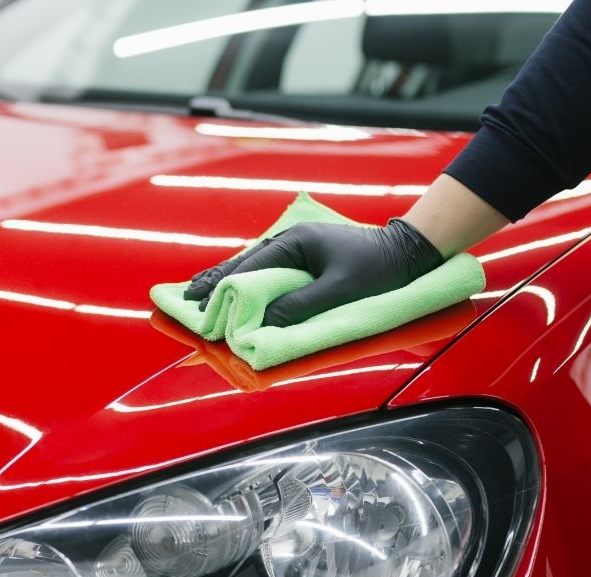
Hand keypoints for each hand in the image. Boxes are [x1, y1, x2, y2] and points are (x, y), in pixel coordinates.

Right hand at [182, 218, 443, 325]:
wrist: (404, 252)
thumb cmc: (376, 268)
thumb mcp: (340, 289)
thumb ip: (302, 305)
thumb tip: (266, 321)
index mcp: (294, 242)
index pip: (249, 268)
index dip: (223, 290)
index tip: (199, 306)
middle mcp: (289, 241)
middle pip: (243, 264)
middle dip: (215, 283)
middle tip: (186, 300)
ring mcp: (295, 249)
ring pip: (252, 267)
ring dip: (228, 283)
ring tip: (200, 296)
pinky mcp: (304, 260)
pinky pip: (267, 272)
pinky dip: (247, 283)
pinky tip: (235, 292)